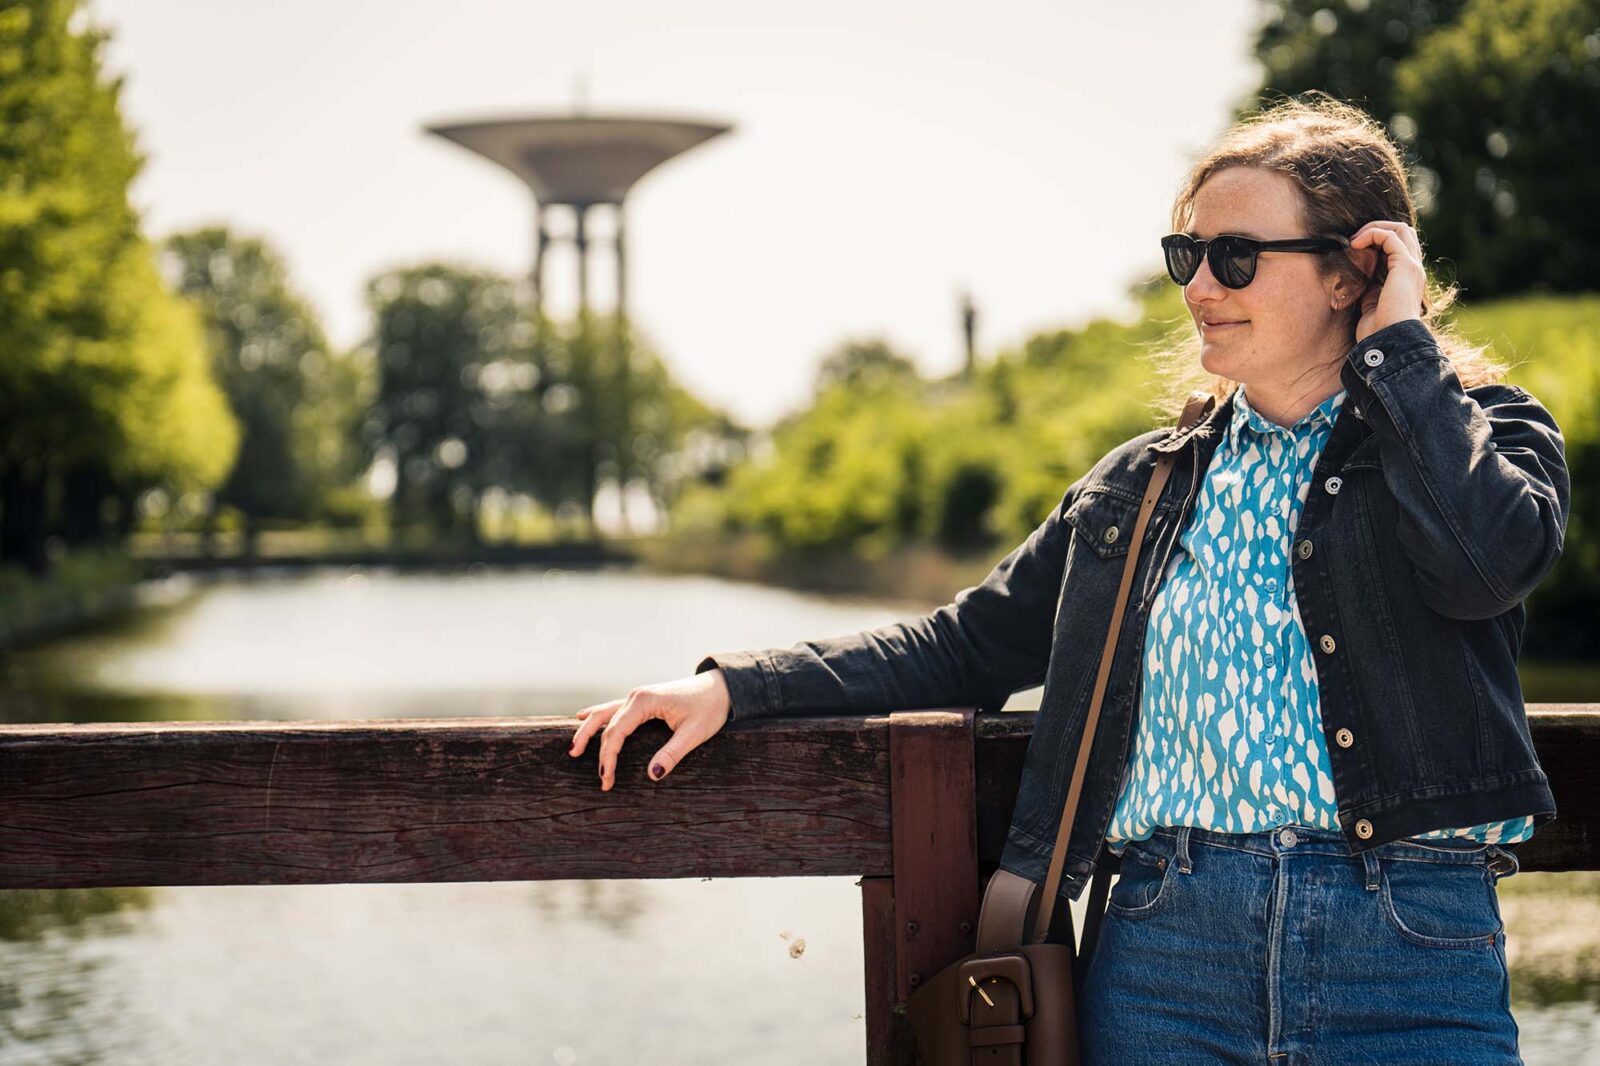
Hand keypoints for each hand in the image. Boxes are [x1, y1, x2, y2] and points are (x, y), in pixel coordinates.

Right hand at [568, 668, 732, 790]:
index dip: (608, 758)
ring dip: (588, 730)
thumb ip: (672, 753)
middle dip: (594, 748)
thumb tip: (651, 774)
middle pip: (605, 723)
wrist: (721, 687)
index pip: (616, 732)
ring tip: (573, 749)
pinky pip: (613, 709)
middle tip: (593, 774)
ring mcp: (638, 696)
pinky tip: (582, 717)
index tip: (607, 780)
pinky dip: (598, 716)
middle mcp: (636, 696)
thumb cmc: (709, 708)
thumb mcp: (694, 733)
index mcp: (645, 702)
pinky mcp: (643, 700)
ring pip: (604, 714)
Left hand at [1347, 220, 1428, 343]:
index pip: (1400, 246)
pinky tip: (1356, 245)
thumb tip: (1361, 277)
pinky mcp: (1405, 265)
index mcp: (1408, 278)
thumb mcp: (1371, 303)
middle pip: (1404, 232)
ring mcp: (1412, 266)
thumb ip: (1371, 287)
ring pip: (1401, 228)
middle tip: (1355, 240)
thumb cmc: (1377, 329)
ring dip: (1375, 228)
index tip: (1355, 248)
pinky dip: (1372, 234)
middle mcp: (1414, 269)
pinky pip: (1391, 236)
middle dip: (1378, 228)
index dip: (1378, 241)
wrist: (1387, 340)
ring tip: (1355, 240)